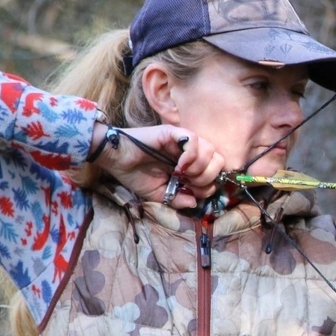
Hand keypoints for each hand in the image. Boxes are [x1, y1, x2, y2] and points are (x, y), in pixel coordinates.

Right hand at [90, 123, 224, 208]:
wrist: (115, 160)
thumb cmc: (135, 174)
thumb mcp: (159, 194)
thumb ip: (178, 199)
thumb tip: (195, 202)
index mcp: (190, 166)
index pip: (216, 173)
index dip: (208, 186)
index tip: (190, 191)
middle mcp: (191, 153)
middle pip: (219, 161)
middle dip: (208, 178)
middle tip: (189, 183)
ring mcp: (183, 141)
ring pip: (211, 150)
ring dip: (200, 168)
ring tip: (183, 174)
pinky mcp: (173, 133)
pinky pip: (194, 140)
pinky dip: (191, 156)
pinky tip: (179, 166)